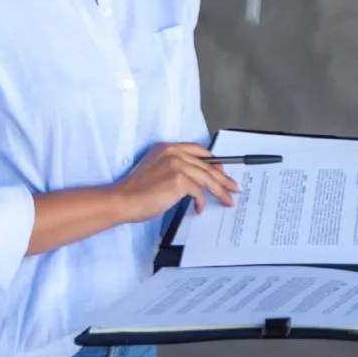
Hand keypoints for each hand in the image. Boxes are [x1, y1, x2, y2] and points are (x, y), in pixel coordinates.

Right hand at [111, 142, 241, 223]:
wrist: (123, 199)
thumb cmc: (135, 191)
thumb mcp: (155, 170)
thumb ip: (174, 168)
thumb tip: (194, 181)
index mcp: (166, 147)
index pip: (198, 150)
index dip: (213, 161)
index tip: (222, 172)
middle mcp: (173, 152)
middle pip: (207, 164)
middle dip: (223, 178)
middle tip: (234, 187)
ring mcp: (177, 164)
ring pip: (207, 178)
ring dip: (220, 191)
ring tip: (228, 200)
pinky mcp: (179, 180)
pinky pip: (199, 191)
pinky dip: (201, 202)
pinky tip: (199, 208)